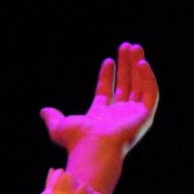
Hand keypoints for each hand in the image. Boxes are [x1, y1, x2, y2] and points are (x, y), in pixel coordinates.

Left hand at [41, 43, 159, 193]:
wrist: (94, 147)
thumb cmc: (78, 141)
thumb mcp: (60, 127)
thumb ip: (53, 118)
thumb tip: (43, 111)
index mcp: (102, 116)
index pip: (108, 91)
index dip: (108, 75)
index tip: (108, 59)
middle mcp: (119, 115)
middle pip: (126, 85)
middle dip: (126, 66)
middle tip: (126, 46)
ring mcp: (133, 115)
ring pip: (140, 86)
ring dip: (138, 66)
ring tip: (135, 48)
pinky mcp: (145, 116)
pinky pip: (150, 93)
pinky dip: (148, 78)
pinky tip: (142, 63)